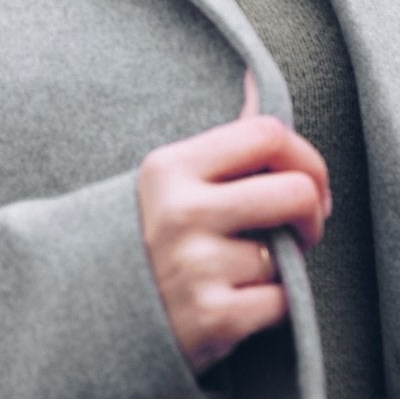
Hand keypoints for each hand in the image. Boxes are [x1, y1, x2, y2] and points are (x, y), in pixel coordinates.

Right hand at [137, 70, 329, 372]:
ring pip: (288, 256)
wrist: (87, 321)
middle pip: (297, 193)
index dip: (305, 159)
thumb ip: (226, 138)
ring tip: (238, 273)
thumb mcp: (170, 180)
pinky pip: (281, 303)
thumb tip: (259, 77)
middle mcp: (180, 213)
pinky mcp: (210, 320)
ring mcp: (195, 268)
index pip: (268, 134)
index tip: (304, 183)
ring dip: (277, 269)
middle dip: (311, 215)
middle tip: (297, 231)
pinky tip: (235, 305)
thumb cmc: (146, 240)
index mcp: (169, 168)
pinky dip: (270, 308)